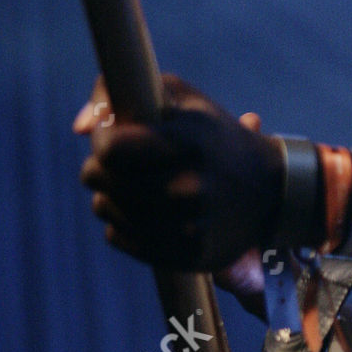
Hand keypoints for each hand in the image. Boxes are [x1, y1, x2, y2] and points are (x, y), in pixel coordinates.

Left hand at [73, 75, 284, 272]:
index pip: (111, 147)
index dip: (103, 140)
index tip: (114, 137)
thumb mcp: (184, 99)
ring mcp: (189, 225)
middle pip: (99, 178)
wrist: (271, 191)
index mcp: (190, 140)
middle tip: (123, 163)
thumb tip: (79, 128)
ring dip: (110, 195)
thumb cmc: (216, 136)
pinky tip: (145, 211)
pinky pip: (117, 237)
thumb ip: (125, 95)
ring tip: (136, 185)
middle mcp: (190, 186)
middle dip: (101, 166)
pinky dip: (122, 223)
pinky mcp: (185, 256)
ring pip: (105, 209)